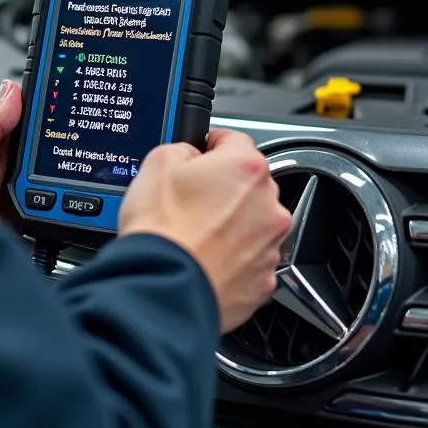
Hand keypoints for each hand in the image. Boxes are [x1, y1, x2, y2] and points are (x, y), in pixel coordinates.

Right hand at [118, 130, 290, 333]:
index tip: (200, 155)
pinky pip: (250, 259)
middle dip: (222, 189)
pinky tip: (205, 259)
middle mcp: (268, 204)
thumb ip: (182, 149)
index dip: (211, 146)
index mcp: (246, 167)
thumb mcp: (158, 162)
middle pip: (247, 184)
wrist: (163, 287)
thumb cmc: (162, 229)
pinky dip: (232, 258)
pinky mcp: (264, 279)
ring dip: (230, 224)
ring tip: (195, 235)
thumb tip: (190, 157)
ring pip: (252, 223)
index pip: (234, 140)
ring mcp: (270, 244)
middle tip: (190, 202)